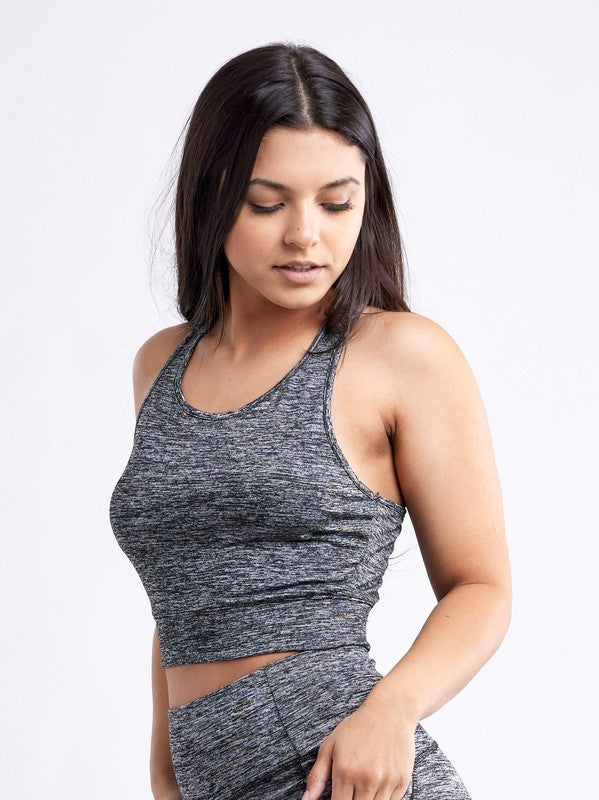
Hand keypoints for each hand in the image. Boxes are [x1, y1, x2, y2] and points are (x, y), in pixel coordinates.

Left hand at [301, 695, 416, 799]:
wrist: (390, 712)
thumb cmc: (358, 727)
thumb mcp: (330, 746)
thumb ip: (317, 776)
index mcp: (346, 772)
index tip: (338, 797)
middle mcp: (367, 779)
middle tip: (351, 787)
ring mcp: (387, 782)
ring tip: (363, 784)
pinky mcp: (402, 782)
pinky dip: (383, 798)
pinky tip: (378, 782)